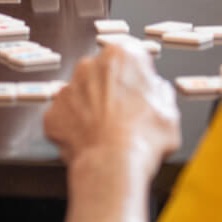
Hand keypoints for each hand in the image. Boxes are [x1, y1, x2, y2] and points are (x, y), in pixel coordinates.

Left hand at [45, 40, 181, 172]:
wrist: (114, 165)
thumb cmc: (144, 138)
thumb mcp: (169, 112)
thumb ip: (159, 93)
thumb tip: (156, 92)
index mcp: (121, 56)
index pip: (129, 57)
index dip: (136, 77)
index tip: (140, 93)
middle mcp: (89, 65)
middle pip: (101, 74)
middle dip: (110, 91)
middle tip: (124, 117)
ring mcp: (67, 89)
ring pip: (81, 96)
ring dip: (91, 110)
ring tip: (107, 134)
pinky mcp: (52, 113)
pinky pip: (65, 118)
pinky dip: (75, 129)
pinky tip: (90, 143)